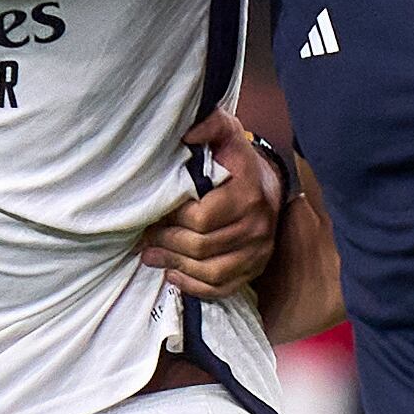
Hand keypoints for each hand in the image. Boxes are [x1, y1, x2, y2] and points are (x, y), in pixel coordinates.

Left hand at [140, 109, 281, 297]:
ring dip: (174, 265)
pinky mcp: (255, 269)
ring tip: (150, 256)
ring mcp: (258, 251)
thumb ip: (210, 125)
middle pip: (201, 247)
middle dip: (166, 243)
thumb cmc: (237, 161)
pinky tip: (173, 274)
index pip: (201, 218)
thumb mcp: (226, 134)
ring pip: (209, 272)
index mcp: (248, 194)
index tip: (154, 212)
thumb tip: (188, 132)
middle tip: (145, 237)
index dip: (171, 218)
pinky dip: (193, 286)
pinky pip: (222, 288)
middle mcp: (258, 226)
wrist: (268, 184)